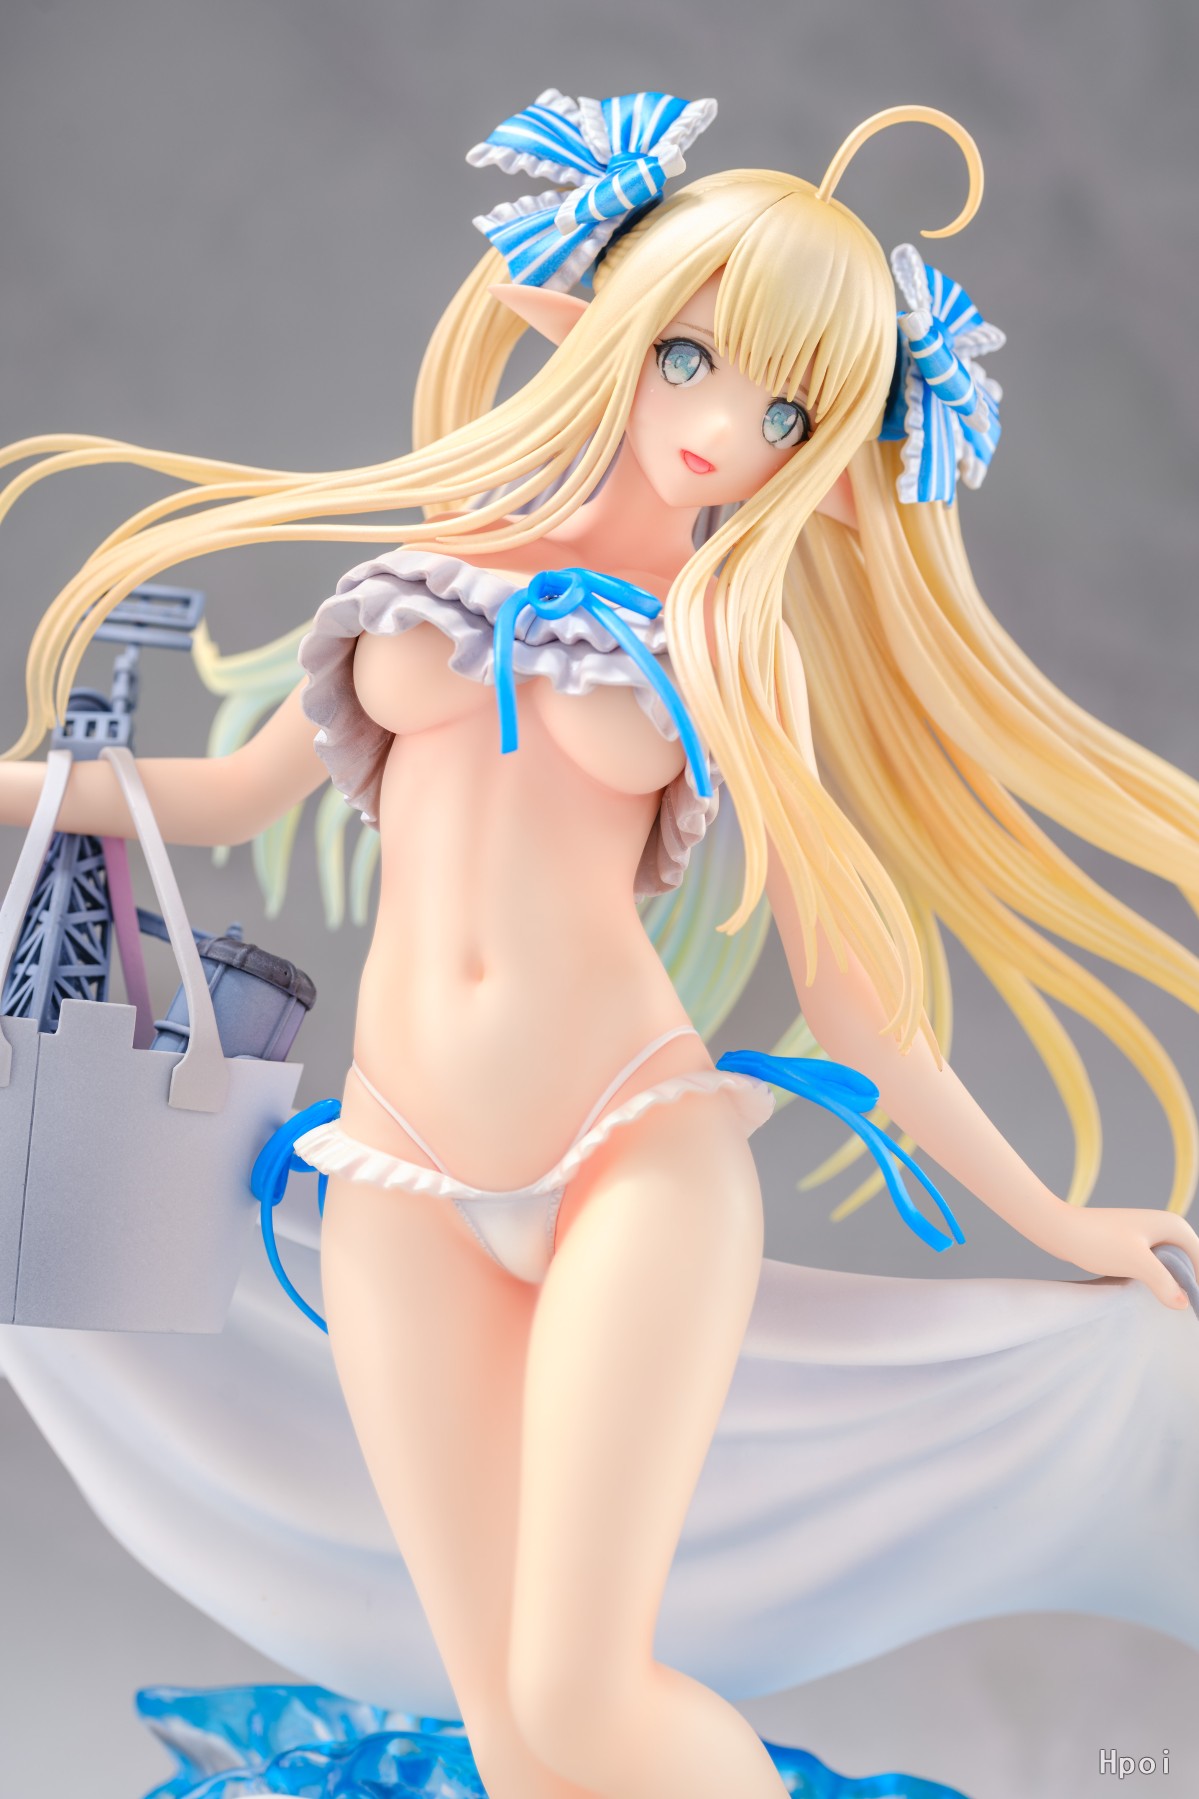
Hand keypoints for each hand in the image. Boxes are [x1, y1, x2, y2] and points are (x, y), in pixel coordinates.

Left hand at [1041, 1205, 1198, 1310]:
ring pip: (1171, 1265)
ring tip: (1169, 1307)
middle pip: (1189, 1262)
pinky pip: (1154, 1265)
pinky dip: (1156, 1280)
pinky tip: (1150, 1296)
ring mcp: (1147, 1234)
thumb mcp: (1137, 1264)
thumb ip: (1165, 1283)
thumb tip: (1184, 1303)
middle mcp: (1164, 1225)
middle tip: (1183, 1311)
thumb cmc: (1099, 1242)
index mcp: (1173, 1225)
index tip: (1194, 1308)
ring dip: (1171, 1284)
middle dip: (1188, 1284)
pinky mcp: (1132, 1243)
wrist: (1060, 1229)